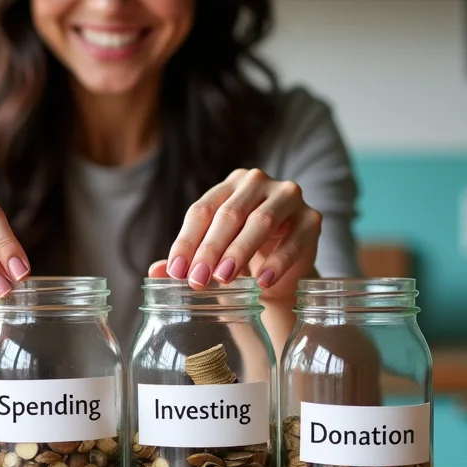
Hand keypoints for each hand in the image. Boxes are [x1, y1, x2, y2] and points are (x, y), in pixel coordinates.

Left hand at [148, 169, 321, 290]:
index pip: (202, 210)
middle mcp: (258, 183)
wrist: (283, 268)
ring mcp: (288, 197)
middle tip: (197, 279)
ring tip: (223, 280)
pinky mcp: (312, 218)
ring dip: (240, 252)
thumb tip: (154, 272)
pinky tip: (263, 282)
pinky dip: (278, 262)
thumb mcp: (213, 255)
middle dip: (210, 249)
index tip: (176, 271)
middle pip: (230, 214)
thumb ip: (186, 260)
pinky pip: (295, 239)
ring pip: (261, 221)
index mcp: (229, 185)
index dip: (187, 241)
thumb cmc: (242, 255)